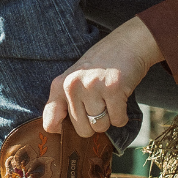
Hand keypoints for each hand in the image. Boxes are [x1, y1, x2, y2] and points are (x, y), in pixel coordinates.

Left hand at [42, 17, 164, 137]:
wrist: (127, 44)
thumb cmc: (100, 66)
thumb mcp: (75, 79)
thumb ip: (65, 102)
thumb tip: (60, 133)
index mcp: (59, 85)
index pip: (50, 123)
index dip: (63, 132)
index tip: (75, 126)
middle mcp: (72, 85)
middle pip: (82, 130)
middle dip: (94, 124)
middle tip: (101, 105)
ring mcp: (92, 86)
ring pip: (100, 126)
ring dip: (109, 119)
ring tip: (110, 100)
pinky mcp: (113, 88)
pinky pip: (117, 120)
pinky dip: (122, 117)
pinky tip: (121, 100)